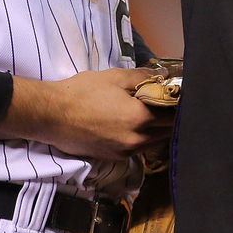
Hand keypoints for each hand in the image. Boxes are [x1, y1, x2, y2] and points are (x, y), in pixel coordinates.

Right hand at [0, 67, 176, 161]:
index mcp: (140, 118)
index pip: (173, 114)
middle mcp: (137, 140)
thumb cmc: (82, 92)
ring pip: (154, 142)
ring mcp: (125, 152)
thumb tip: (164, 75)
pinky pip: (139, 149)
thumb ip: (144, 77)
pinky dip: (144, 139)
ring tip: (157, 114)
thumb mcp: (115, 77)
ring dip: (159, 130)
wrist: (51, 115)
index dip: (180, 104)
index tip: (181, 96)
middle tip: (172, 104)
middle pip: (168, 131)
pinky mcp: (114, 158)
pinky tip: (139, 126)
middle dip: (172, 118)